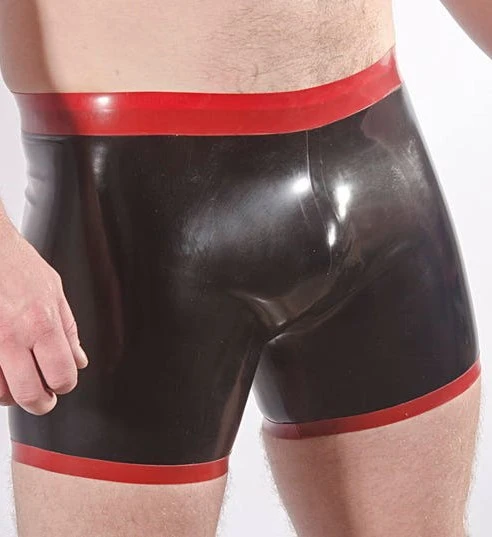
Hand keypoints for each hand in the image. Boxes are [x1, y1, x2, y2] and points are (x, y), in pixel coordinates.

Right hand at [0, 222, 87, 414]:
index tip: (62, 383)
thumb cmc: (16, 264)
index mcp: (41, 323)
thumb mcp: (54, 290)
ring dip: (13, 396)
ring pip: (0, 393)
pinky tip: (3, 374)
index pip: (61, 374)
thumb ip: (68, 329)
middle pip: (29, 393)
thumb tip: (79, 360)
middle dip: (41, 402)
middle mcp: (12, 336)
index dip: (65, 384)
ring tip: (20, 387)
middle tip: (44, 398)